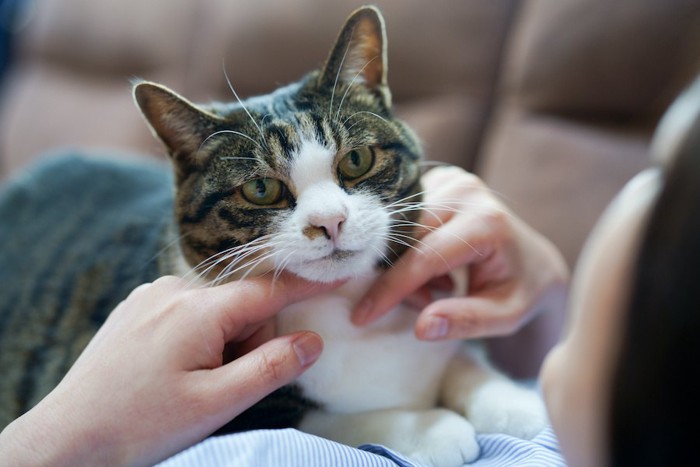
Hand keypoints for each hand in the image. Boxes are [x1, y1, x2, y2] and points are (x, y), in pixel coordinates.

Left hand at [0, 275, 336, 465]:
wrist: (68, 438)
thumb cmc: (142, 425)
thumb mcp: (216, 404)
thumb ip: (270, 368)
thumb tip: (313, 341)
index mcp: (197, 310)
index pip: (268, 290)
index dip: (306, 286)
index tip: (338, 276)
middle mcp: (173, 289)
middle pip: (241, 304)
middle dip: (251, 337)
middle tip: (229, 383)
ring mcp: (151, 296)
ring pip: (216, 308)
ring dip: (225, 339)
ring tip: (195, 382)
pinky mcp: (137, 307)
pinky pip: (188, 311)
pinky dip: (200, 335)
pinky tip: (176, 370)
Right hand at [352, 166, 568, 340]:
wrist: (534, 261)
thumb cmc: (520, 292)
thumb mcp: (505, 317)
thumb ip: (466, 321)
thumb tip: (421, 328)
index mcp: (486, 222)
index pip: (424, 257)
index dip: (391, 289)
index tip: (361, 316)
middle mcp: (465, 191)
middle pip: (404, 238)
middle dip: (399, 278)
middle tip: (424, 303)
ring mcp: (450, 180)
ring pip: (397, 228)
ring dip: (403, 263)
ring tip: (439, 285)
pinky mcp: (437, 180)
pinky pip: (401, 218)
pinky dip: (406, 247)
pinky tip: (432, 264)